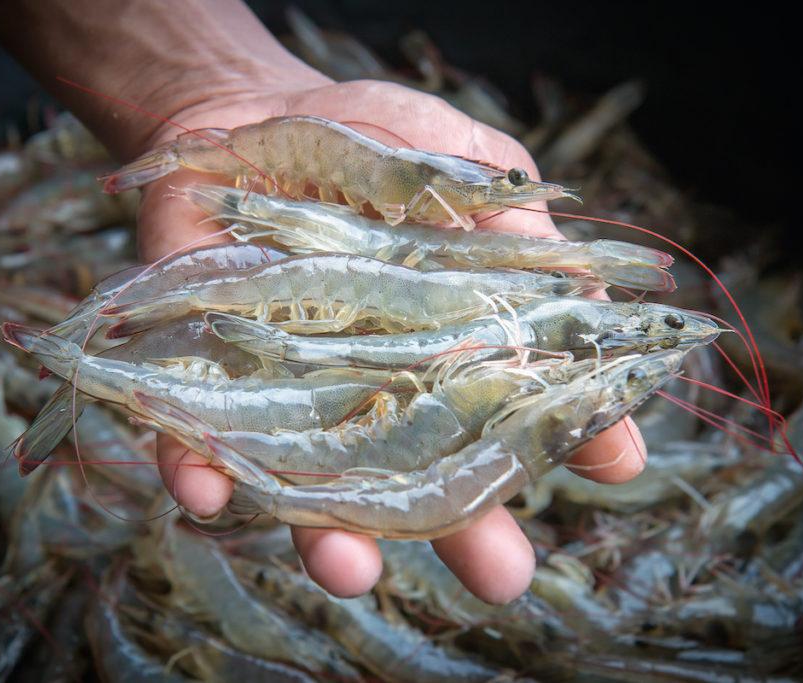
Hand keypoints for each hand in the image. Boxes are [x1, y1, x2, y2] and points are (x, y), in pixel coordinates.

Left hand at [136, 78, 647, 602]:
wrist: (251, 111)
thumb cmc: (372, 139)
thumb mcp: (468, 168)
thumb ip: (523, 236)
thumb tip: (601, 313)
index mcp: (444, 345)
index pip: (506, 409)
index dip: (559, 435)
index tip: (610, 467)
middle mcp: (374, 385)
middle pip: (419, 473)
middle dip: (461, 529)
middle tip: (502, 577)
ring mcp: (290, 387)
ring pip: (313, 481)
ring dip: (330, 532)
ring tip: (352, 568)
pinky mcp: (203, 373)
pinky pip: (192, 436)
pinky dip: (198, 469)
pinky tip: (209, 493)